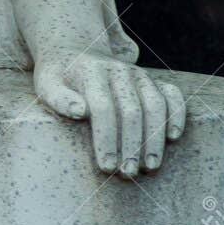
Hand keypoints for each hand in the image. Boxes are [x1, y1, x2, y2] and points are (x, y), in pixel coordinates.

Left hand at [33, 53, 185, 177]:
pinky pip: (172, 95)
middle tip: (128, 173)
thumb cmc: (59, 76)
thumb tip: (80, 112)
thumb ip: (58, 98)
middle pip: (131, 110)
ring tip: (150, 165)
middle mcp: (119, 71)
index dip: (106, 138)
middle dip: (131, 144)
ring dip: (154, 137)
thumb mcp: (46, 83)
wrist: (75, 51)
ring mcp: (139, 75)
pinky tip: (173, 137)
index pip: (102, 107)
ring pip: (155, 105)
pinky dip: (177, 114)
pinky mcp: (152, 81)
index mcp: (91, 72)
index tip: (106, 166)